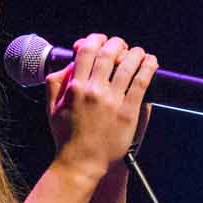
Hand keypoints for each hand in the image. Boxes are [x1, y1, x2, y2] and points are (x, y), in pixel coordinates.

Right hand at [46, 32, 157, 182]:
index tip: (100, 41)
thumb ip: (56, 84)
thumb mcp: (52, 109)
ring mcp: (112, 101)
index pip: (87, 50)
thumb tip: (68, 64)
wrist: (81, 163)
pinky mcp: (128, 111)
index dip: (95, 39)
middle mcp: (94, 91)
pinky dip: (148, 67)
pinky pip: (141, 82)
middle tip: (121, 47)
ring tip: (139, 53)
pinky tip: (150, 63)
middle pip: (109, 52)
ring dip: (136, 53)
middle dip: (117, 44)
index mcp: (75, 88)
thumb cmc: (67, 137)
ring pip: (128, 64)